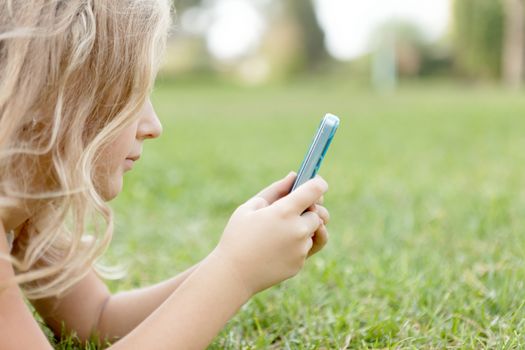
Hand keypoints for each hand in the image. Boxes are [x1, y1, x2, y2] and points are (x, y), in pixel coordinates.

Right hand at [212, 172, 328, 295]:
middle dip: (310, 211)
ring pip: (314, 233)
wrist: (233, 274)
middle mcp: (297, 230)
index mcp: (284, 211)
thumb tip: (294, 176)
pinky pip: (305, 249)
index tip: (317, 183)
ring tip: (282, 231)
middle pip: (319, 214)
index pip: (315, 190)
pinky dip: (296, 246)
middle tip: (296, 210)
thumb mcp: (250, 207)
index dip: (318, 183)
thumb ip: (276, 190)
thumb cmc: (237, 236)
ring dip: (304, 229)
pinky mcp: (299, 264)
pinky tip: (277, 247)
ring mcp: (300, 249)